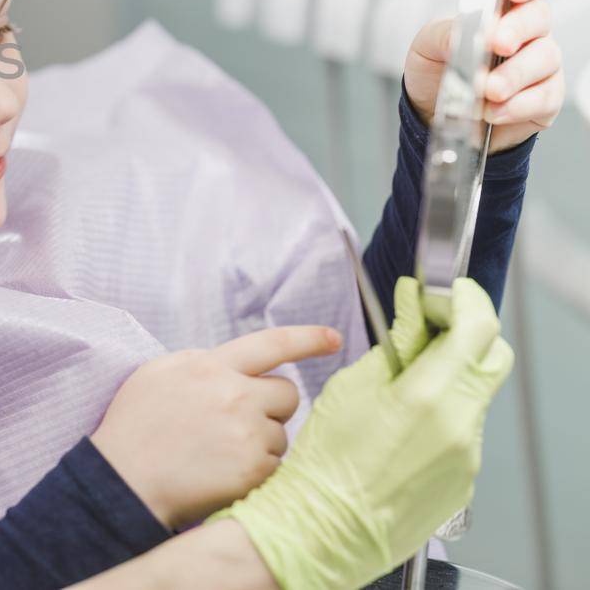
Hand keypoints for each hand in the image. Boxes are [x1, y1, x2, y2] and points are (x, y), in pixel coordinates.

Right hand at [90, 326, 342, 529]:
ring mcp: (247, 432)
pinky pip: (276, 465)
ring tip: (218, 454)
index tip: (334, 338)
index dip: (307, 338)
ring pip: (281, 434)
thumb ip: (200, 365)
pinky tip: (224, 474)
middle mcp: (235, 393)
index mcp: (210, 366)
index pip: (271, 343)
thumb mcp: (157, 375)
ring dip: (261, 443)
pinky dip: (256, 471)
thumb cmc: (134, 428)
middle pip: (286, 394)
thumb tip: (232, 367)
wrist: (124, 480)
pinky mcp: (254, 468)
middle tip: (240, 424)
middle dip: (272, 408)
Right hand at [217, 278, 513, 589]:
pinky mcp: (465, 480)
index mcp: (431, 395)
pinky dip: (443, 415)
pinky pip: (465, 432)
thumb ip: (395, 344)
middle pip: (494, 356)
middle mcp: (462, 425)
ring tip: (402, 386)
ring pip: (477, 395)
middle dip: (468, 332)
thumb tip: (413, 310)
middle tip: (429, 326)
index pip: (477, 326)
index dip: (464, 298)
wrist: (325, 528)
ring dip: (450, 376)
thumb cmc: (326, 463)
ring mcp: (469, 456)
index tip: (443, 292)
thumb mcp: (352, 386)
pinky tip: (403, 426)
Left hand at [404, 0, 563, 151]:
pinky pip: (545, 97)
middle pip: (538, 17)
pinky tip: (493, 111)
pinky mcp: (544, 98)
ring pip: (546, 58)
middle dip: (517, 29)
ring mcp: (539, 65)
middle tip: (497, 44)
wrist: (434, 115)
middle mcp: (526, 33)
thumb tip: (461, 33)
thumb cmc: (436, 72)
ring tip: (487, 90)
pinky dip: (518, 105)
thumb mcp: (426, 47)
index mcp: (500, 11)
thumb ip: (443, 34)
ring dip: (514, 75)